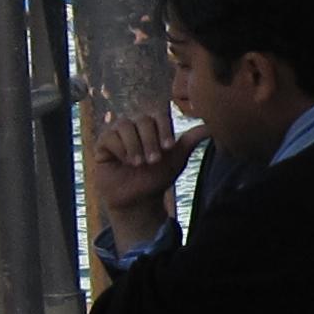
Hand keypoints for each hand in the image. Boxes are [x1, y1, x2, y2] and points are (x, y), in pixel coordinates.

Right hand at [85, 107, 203, 243]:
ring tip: (140, 164)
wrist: (138, 199)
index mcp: (152, 125)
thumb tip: (210, 127)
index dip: (164, 129)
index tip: (169, 148)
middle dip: (150, 141)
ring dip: (135, 146)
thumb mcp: (176, 159)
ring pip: (125, 126)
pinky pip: (110, 137)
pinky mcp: (103, 143)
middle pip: (142, 120)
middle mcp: (134, 124)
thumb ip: (190, 141)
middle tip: (154, 161)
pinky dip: (120, 150)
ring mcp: (117, 132)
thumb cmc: (156, 177)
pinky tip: (126, 162)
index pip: (158, 114)